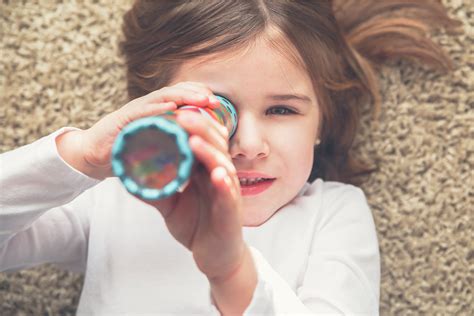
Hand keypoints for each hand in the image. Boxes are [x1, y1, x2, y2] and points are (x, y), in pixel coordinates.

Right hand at [57, 82, 220, 179]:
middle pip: (175, 93)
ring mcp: (135, 112)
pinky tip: (170, 107)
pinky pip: (141, 111)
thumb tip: (198, 153)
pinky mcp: (122, 120)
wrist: (93, 156)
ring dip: (183, 96)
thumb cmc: (127, 152)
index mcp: (156, 112)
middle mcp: (147, 107)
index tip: (218, 105)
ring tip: (202, 99)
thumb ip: (173, 144)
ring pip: (161, 98)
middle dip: (196, 94)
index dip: (199, 97)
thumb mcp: (155, 147)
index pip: (181, 97)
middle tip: (214, 100)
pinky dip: (156, 108)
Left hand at [139, 83, 244, 281]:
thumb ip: (155, 188)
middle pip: (214, 145)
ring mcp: (228, 192)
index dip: (190, 124)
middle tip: (182, 113)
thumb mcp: (171, 204)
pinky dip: (224, 183)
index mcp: (205, 170)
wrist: (216, 257)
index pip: (201, 140)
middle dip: (200, 128)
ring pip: (222, 164)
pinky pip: (229, 194)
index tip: (173, 109)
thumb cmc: (198, 226)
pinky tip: (216, 173)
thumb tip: (130, 174)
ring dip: (209, 150)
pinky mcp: (232, 211)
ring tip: (194, 137)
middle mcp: (219, 175)